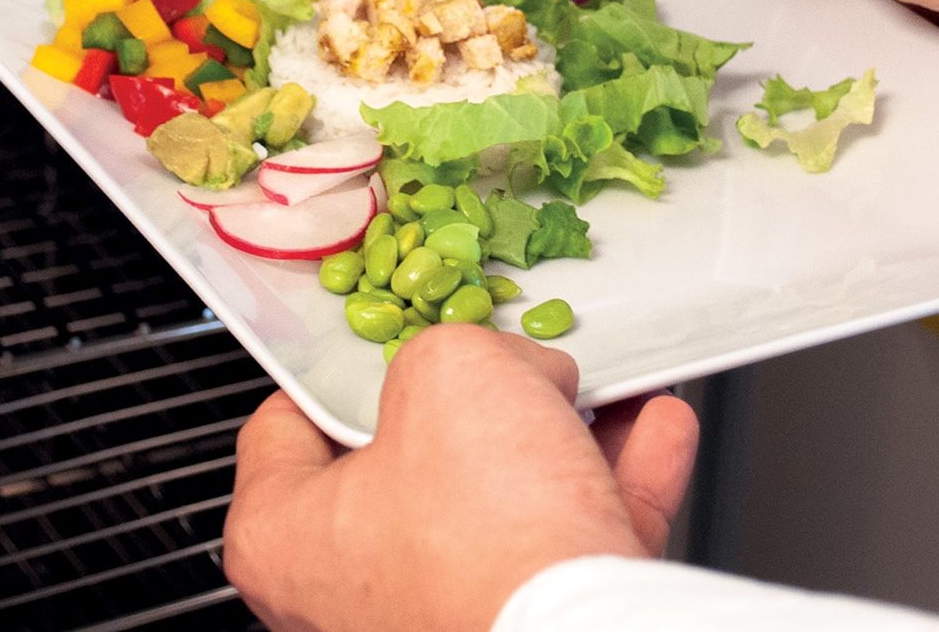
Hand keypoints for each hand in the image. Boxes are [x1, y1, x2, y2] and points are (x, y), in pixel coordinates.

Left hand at [224, 326, 699, 631]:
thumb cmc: (486, 538)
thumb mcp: (451, 372)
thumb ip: (460, 347)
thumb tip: (507, 366)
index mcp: (286, 537)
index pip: (290, 426)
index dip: (347, 363)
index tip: (390, 336)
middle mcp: (353, 594)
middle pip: (416, 459)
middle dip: (482, 400)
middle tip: (514, 360)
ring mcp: (444, 616)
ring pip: (505, 501)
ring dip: (566, 435)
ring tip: (603, 385)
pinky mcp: (527, 625)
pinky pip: (571, 542)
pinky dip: (616, 483)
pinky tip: (653, 431)